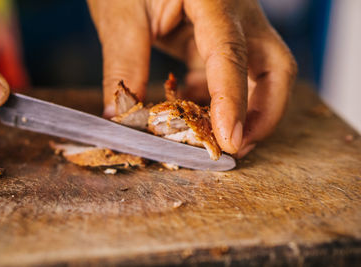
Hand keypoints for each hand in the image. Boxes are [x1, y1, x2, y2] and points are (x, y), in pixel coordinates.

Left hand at [87, 0, 296, 156]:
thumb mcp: (121, 15)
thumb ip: (124, 65)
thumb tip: (120, 118)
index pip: (231, 54)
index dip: (233, 101)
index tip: (229, 141)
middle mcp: (237, 13)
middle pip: (276, 67)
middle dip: (265, 114)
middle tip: (237, 147)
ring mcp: (235, 26)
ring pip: (263, 75)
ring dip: (246, 113)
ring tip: (215, 139)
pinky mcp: (222, 39)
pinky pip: (234, 75)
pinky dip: (220, 101)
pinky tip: (196, 111)